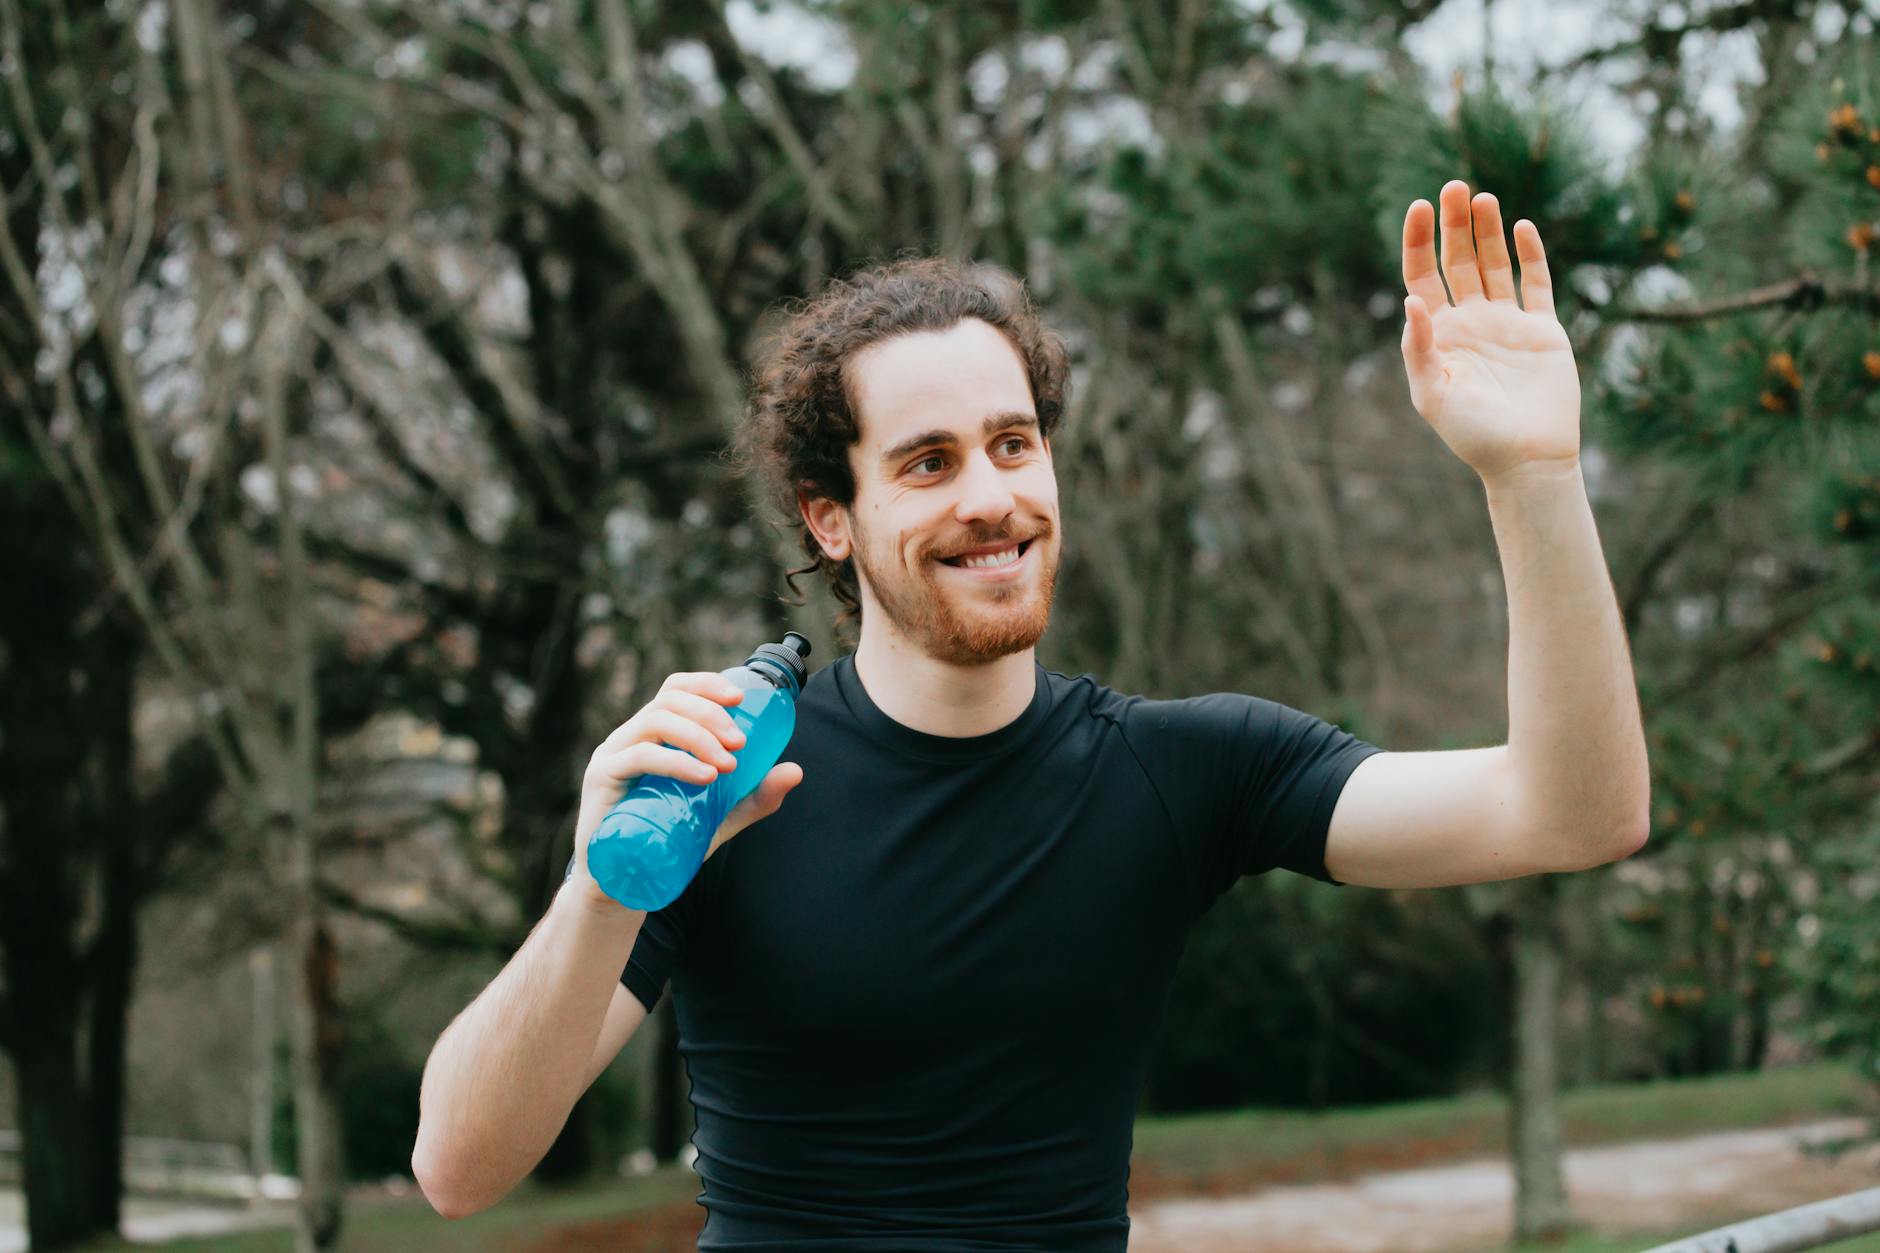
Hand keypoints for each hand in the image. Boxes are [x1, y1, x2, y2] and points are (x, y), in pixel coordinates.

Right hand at [569, 671, 803, 909]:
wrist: (623, 886)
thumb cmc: (668, 841)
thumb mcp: (720, 815)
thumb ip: (754, 795)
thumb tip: (795, 770)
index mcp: (652, 734)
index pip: (676, 690)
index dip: (707, 684)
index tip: (740, 698)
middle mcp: (628, 737)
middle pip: (670, 701)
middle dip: (711, 715)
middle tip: (740, 743)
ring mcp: (611, 755)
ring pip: (656, 722)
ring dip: (699, 736)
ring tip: (727, 764)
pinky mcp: (601, 779)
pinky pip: (640, 756)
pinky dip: (676, 762)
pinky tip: (704, 776)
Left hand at [1400, 180, 1581, 483]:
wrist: (1526, 459)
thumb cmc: (1473, 434)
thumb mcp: (1433, 393)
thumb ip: (1419, 347)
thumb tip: (1409, 299)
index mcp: (1438, 334)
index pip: (1421, 276)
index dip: (1418, 241)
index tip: (1419, 208)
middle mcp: (1470, 322)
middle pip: (1458, 261)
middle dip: (1454, 225)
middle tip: (1454, 187)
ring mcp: (1507, 323)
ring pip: (1494, 265)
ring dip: (1488, 231)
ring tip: (1482, 199)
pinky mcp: (1542, 330)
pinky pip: (1536, 284)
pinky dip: (1530, 256)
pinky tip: (1522, 228)